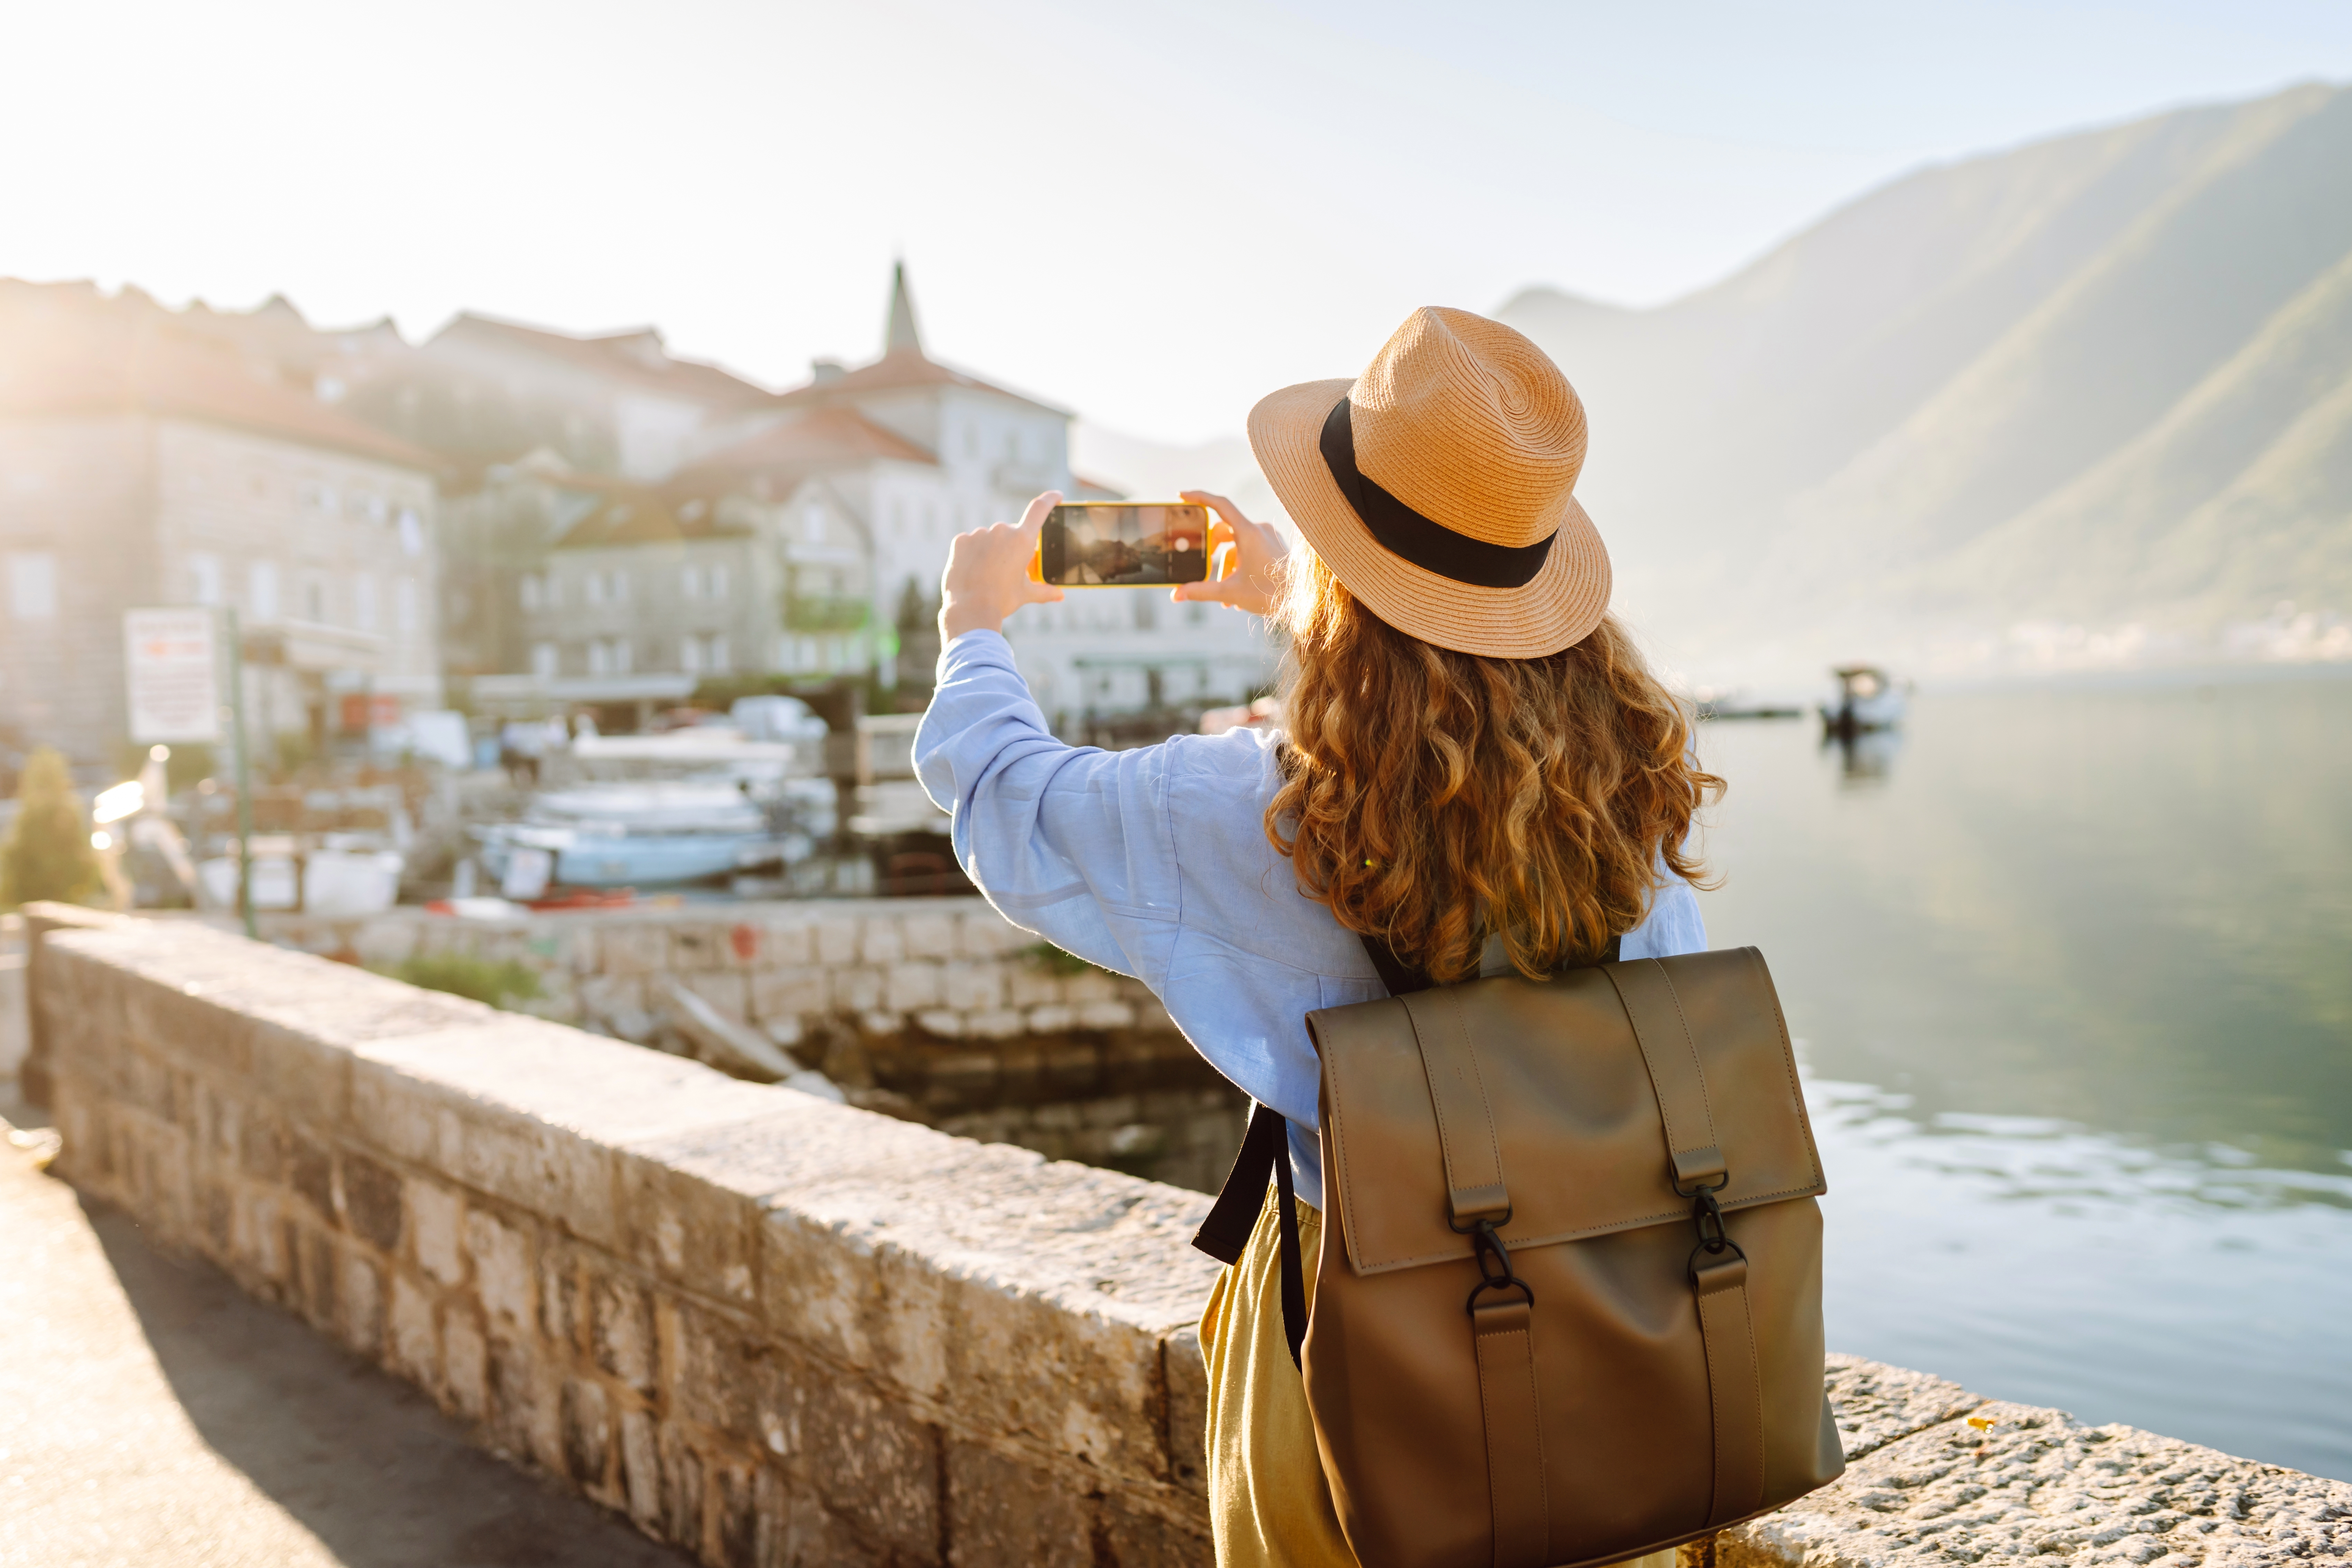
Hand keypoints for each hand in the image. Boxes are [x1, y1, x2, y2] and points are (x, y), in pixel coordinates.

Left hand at [940, 491, 1064, 639]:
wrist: (970, 609)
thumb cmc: (1002, 601)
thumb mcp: (1026, 594)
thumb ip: (1045, 591)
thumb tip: (1060, 596)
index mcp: (1023, 540)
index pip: (1039, 509)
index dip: (1050, 499)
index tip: (1057, 496)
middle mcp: (1002, 531)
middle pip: (1011, 533)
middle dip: (1010, 547)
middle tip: (1006, 569)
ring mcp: (980, 534)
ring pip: (989, 538)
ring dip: (990, 550)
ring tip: (986, 573)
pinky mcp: (961, 540)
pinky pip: (970, 542)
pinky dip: (973, 552)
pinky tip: (972, 569)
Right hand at [1172, 490, 1287, 617]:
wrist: (1305, 602)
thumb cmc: (1272, 594)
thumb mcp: (1231, 592)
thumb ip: (1201, 591)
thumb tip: (1176, 595)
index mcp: (1249, 533)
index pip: (1220, 505)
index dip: (1199, 497)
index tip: (1183, 495)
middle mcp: (1260, 530)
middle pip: (1225, 532)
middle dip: (1213, 554)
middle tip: (1206, 574)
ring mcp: (1269, 538)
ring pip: (1238, 546)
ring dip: (1227, 568)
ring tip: (1227, 598)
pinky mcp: (1275, 547)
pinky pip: (1250, 551)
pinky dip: (1240, 567)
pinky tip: (1240, 593)